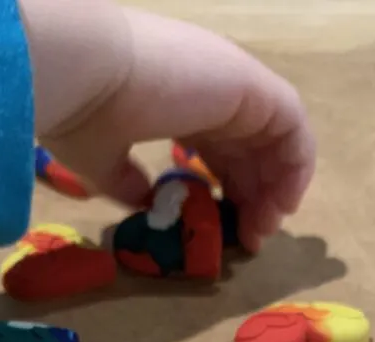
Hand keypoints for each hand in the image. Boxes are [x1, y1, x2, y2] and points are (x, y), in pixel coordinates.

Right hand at [18, 0, 315, 250]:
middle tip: (251, 238)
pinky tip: (282, 202)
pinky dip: (296, 164)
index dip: (229, 188)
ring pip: (277, 137)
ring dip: (279, 185)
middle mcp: (208, 86)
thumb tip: (145, 203)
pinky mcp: (248, 85)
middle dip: (257, 195)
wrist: (79, 69)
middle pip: (251, 146)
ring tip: (265, 227)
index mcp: (175, 98)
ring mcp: (231, 82)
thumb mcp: (100, 161)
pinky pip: (293, 126)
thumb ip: (126, 182)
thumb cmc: (80, 111)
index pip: (219, 146)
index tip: (227, 229)